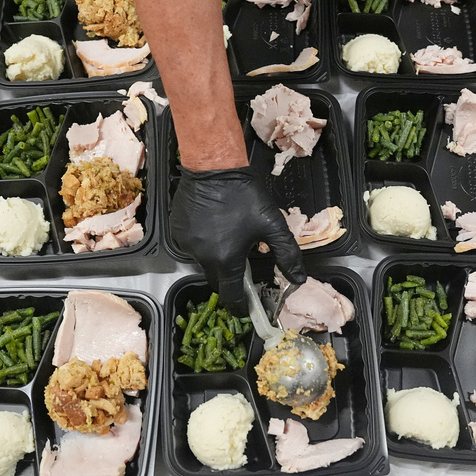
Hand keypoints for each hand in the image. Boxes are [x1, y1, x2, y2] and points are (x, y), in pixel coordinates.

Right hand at [170, 167, 305, 315]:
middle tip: (242, 271)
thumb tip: (298, 279)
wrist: (214, 167)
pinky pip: (191, 247)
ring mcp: (186, 244)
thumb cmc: (245, 196)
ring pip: (203, 263)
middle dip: (229, 281)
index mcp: (226, 260)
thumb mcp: (272, 225)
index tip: (246, 309)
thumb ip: (287, 255)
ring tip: (228, 242)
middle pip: (217, 280)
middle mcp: (202, 257)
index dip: (239, 306)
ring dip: (216, 260)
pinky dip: (203, 245)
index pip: (231, 296)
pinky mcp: (177, 232)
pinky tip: (213, 230)